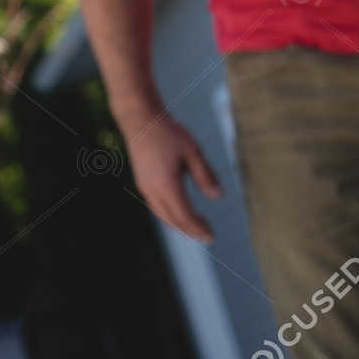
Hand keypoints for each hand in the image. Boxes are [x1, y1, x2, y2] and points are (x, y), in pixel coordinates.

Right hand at [125, 113, 222, 242]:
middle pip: (173, 219)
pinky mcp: (142, 183)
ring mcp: (145, 188)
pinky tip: (179, 212)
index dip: (198, 228)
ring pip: (163, 215)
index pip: (184, 215)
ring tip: (196, 227)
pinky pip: (157, 207)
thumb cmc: (169, 133)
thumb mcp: (193, 152)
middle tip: (207, 235)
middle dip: (190, 230)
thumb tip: (218, 197)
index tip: (211, 237)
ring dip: (179, 224)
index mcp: (167, 185)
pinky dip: (170, 214)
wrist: (141, 121)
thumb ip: (205, 175)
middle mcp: (153, 191)